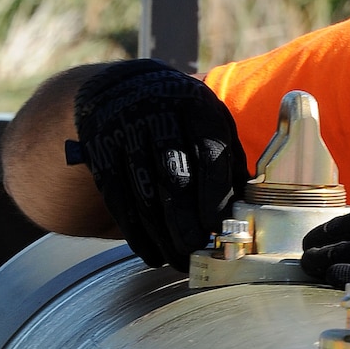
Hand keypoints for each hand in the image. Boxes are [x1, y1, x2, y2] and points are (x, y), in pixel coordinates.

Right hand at [65, 61, 247, 270]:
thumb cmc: (181, 116)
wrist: (123, 87)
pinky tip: (151, 253)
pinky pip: (118, 199)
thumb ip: (228, 161)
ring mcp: (125, 132)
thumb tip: (248, 210)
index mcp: (197, 105)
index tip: (217, 228)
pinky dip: (135, 232)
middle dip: (186, 222)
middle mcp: (159, 114)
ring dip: (162, 235)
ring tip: (177, 260)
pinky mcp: (101, 150)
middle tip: (196, 252)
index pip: (209, 154)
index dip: (214, 195)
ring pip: (145, 193)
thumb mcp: (210, 122)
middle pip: (174, 177)